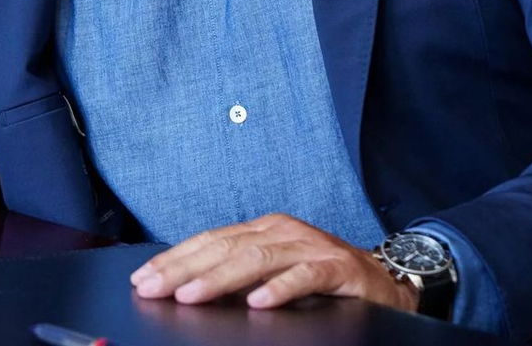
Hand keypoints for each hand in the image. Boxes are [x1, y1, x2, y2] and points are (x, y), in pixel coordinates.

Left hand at [130, 214, 419, 313]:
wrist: (387, 280)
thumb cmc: (323, 278)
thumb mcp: (275, 272)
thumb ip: (238, 276)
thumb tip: (188, 288)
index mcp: (262, 229)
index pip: (209, 241)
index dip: (174, 258)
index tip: (143, 277)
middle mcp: (281, 230)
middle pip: (223, 247)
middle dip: (183, 269)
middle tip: (153, 288)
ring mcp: (308, 246)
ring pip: (256, 259)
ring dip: (220, 278)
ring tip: (191, 294)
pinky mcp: (337, 268)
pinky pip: (304, 277)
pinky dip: (280, 289)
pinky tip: (258, 302)